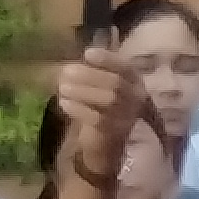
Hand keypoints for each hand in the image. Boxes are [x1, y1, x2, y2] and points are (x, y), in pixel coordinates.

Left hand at [49, 52, 131, 191]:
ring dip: (82, 91)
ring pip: (109, 99)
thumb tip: (71, 62)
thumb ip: (92, 73)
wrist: (104, 144)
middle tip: (65, 73)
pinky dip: (78, 109)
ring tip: (62, 88)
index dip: (108, 59)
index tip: (87, 54)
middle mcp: (137, 99)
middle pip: (115, 83)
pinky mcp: (115, 132)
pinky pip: (97, 118)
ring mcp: (128, 116)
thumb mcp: (100, 88)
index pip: (126, 68)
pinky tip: (64, 104)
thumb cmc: (100, 109)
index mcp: (135, 84)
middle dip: (88, 75)